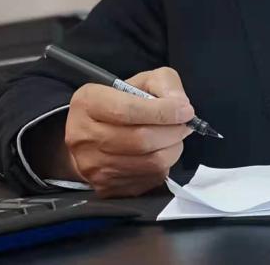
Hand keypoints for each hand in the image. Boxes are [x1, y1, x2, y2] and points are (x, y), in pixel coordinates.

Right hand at [64, 67, 194, 197]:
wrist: (90, 137)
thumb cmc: (119, 104)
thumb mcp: (141, 81)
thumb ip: (164, 84)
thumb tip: (181, 105)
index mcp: (89, 103)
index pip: (129, 110)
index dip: (163, 112)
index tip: (185, 111)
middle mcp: (84, 137)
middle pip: (141, 140)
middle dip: (173, 132)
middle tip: (184, 125)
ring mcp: (93, 167)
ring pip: (149, 162)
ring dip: (172, 149)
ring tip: (174, 138)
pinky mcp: (106, 187)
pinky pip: (148, 179)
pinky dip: (164, 166)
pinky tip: (161, 152)